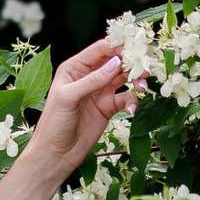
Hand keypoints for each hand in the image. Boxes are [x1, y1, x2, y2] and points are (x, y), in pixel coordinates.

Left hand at [18, 36, 139, 183]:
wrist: (56, 153)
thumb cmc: (53, 123)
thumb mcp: (68, 97)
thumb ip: (92, 80)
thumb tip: (116, 62)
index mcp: (75, 68)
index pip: (100, 50)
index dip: (118, 46)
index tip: (136, 48)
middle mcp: (89, 76)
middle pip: (116, 61)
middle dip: (132, 63)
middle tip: (145, 69)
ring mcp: (100, 91)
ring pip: (124, 78)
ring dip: (136, 80)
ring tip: (142, 87)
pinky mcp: (108, 107)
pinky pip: (126, 99)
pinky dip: (133, 101)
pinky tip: (133, 109)